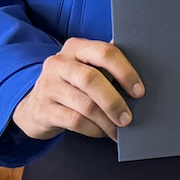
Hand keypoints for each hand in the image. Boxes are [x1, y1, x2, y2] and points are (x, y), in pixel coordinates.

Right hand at [12, 39, 143, 139]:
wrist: (34, 107)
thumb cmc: (72, 87)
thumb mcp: (86, 69)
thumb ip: (108, 67)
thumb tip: (145, 74)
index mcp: (76, 47)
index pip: (105, 52)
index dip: (126, 72)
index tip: (139, 92)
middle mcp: (59, 63)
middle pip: (91, 79)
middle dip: (115, 102)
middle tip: (128, 118)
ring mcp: (48, 86)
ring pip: (85, 104)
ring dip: (107, 121)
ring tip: (118, 130)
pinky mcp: (43, 109)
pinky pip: (75, 121)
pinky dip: (94, 129)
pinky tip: (102, 131)